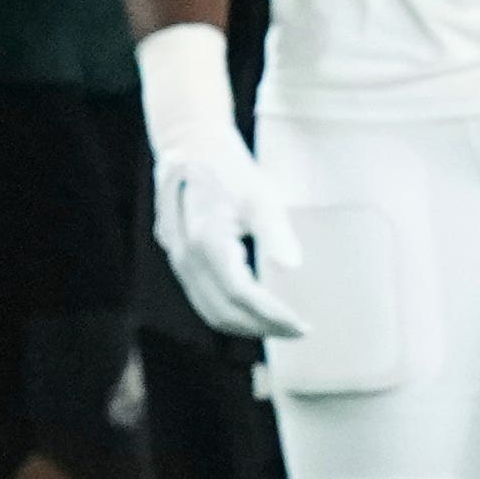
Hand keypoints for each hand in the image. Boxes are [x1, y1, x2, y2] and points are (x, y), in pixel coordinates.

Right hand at [148, 112, 304, 340]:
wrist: (194, 147)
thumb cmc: (232, 170)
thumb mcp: (261, 195)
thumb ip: (275, 232)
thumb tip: (293, 265)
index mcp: (206, 241)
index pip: (241, 294)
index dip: (271, 315)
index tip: (301, 325)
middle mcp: (186, 257)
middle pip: (223, 311)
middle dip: (262, 327)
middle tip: (298, 330)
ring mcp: (179, 261)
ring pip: (210, 311)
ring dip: (246, 325)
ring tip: (281, 327)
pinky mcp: (180, 262)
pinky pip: (203, 300)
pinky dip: (231, 313)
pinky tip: (258, 313)